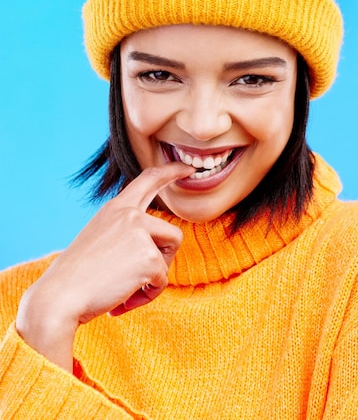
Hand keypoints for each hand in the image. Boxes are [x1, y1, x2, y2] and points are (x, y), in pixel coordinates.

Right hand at [16, 162, 193, 370]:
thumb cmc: (76, 277)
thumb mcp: (98, 241)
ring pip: (168, 258)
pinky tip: (123, 300)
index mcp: (115, 208)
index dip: (170, 172)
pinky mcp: (149, 257)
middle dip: (164, 258)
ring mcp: (140, 232)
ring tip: (127, 290)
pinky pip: (162, 281)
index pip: (148, 180)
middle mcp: (129, 214)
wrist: (59, 298)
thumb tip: (150, 249)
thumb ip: (124, 234)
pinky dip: (147, 295)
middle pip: (173, 232)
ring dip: (154, 278)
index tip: (187, 168)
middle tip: (148, 275)